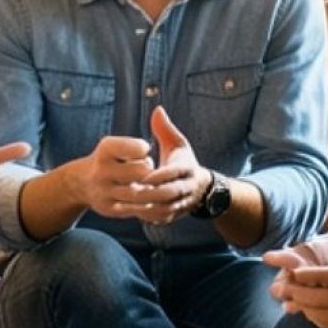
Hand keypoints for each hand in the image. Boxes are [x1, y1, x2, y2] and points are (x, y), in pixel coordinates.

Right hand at [55, 134, 158, 219]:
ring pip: (139, 193)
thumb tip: (158, 172)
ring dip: (148, 189)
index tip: (139, 153)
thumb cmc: (109, 161)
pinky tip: (143, 198)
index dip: (144, 150)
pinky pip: (135, 209)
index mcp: (106, 149)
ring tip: (145, 184)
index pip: (139, 148)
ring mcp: (104, 191)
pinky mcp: (109, 209)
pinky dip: (144, 204)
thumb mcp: (116, 146)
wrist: (81, 182)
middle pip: (141, 170)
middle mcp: (102, 170)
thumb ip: (138, 150)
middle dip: (148, 169)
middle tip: (145, 171)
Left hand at [120, 107, 207, 224]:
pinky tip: (131, 210)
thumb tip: (157, 109)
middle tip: (131, 188)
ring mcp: (182, 204)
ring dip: (147, 205)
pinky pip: (161, 218)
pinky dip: (147, 215)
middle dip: (150, 191)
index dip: (160, 174)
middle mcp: (187, 188)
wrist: (200, 189)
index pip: (175, 172)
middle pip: (170, 192)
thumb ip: (165, 129)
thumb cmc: (182, 162)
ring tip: (127, 200)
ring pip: (165, 208)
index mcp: (188, 168)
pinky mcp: (175, 215)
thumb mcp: (177, 144)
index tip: (143, 173)